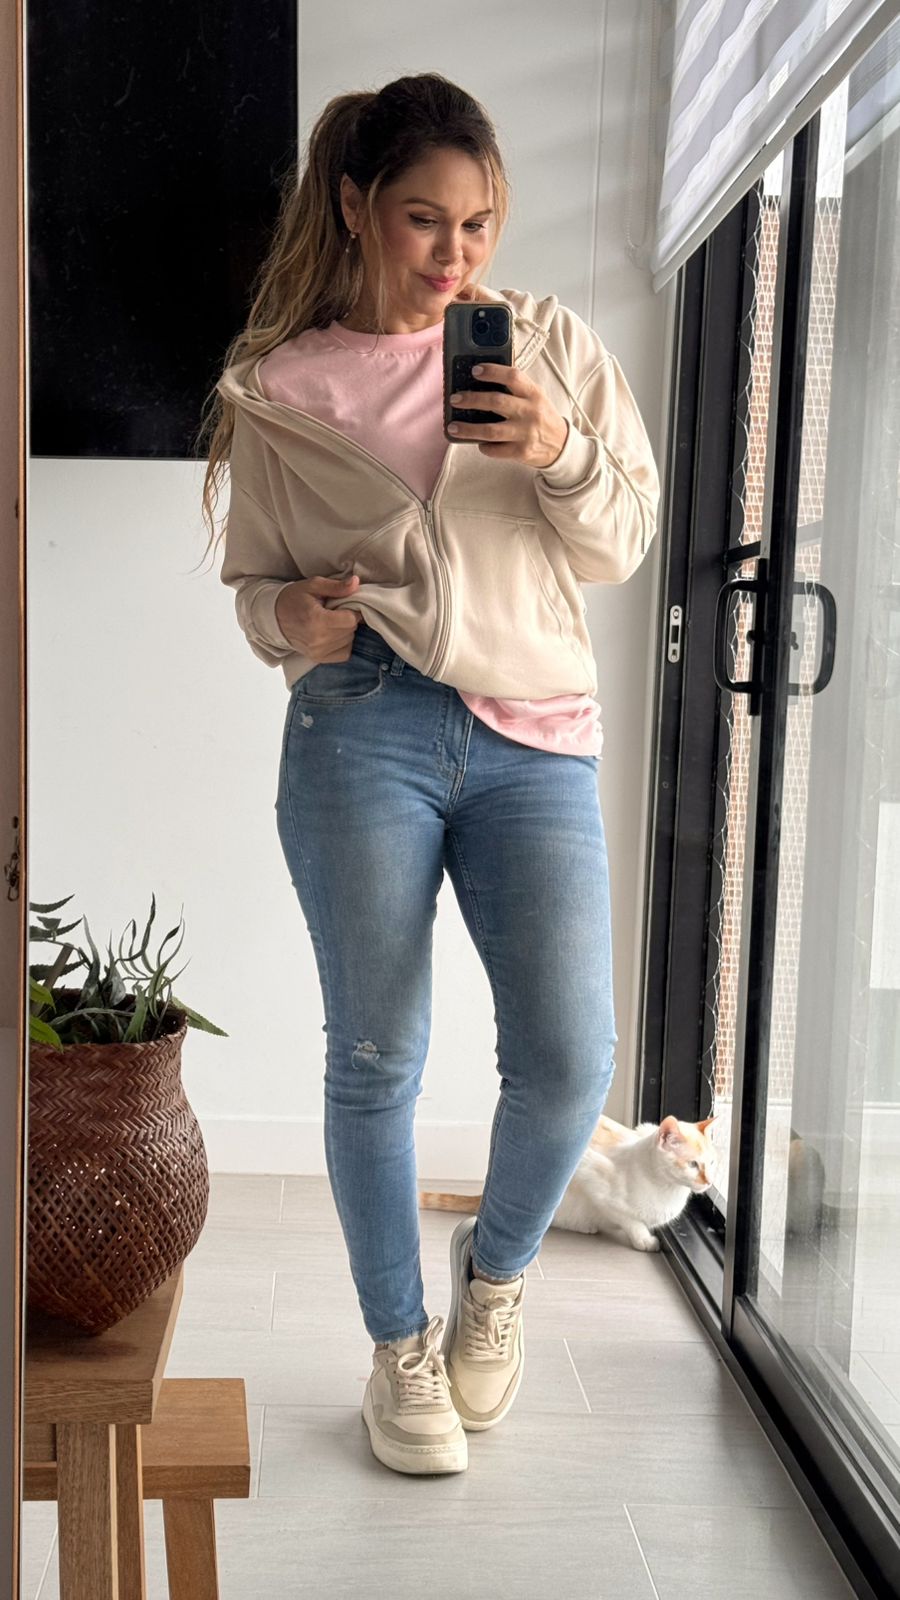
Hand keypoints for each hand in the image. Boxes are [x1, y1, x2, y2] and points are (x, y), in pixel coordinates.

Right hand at [274, 574, 363, 660]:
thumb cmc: (294, 598)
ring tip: (332, 622)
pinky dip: (343, 644)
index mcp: (317, 620)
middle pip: (350, 631)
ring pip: (349, 641)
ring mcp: (317, 651)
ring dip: (345, 631)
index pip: (350, 620)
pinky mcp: (317, 658)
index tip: (344, 605)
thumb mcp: (313, 585)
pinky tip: (333, 634)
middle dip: (348, 620)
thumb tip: (356, 583)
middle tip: (336, 612)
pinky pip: (344, 654)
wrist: (274, 617)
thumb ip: (336, 586)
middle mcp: (317, 640)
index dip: (352, 610)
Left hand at [447, 362, 568, 469]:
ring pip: (491, 430)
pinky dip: (484, 447)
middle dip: (472, 399)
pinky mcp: (521, 452)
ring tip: (453, 426)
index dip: (493, 371)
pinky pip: (496, 450)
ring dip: (468, 429)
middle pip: (496, 402)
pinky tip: (478, 442)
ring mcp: (526, 433)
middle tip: (455, 399)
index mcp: (534, 394)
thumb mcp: (536, 397)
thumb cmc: (543, 418)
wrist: (561, 446)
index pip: (513, 376)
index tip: (475, 370)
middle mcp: (530, 412)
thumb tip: (484, 382)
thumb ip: (517, 389)